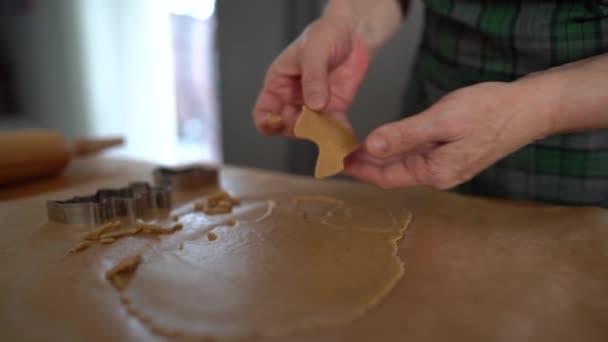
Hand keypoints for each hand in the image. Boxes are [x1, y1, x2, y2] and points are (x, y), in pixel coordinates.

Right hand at [252, 18, 371, 136]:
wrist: (353, 33)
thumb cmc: (325, 35)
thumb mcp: (314, 52)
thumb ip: (313, 78)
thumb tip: (314, 105)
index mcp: (278, 83)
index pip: (263, 111)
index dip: (267, 122)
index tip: (278, 123)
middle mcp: (293, 98)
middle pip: (287, 125)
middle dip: (298, 128)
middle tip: (313, 122)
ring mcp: (313, 105)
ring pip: (310, 130)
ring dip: (319, 135)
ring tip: (330, 132)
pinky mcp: (334, 108)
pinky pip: (333, 127)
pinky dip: (339, 135)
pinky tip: (344, 137)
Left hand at [344, 82, 552, 189]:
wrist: (528, 109)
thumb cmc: (490, 112)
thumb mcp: (442, 120)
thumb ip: (405, 135)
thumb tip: (372, 146)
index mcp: (435, 172)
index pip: (386, 177)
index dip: (360, 170)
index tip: (338, 162)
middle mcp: (440, 175)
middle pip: (393, 173)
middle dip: (367, 164)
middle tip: (341, 152)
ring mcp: (448, 166)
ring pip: (405, 165)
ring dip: (381, 157)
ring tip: (357, 146)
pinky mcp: (454, 155)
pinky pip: (418, 156)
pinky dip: (399, 149)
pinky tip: (389, 140)